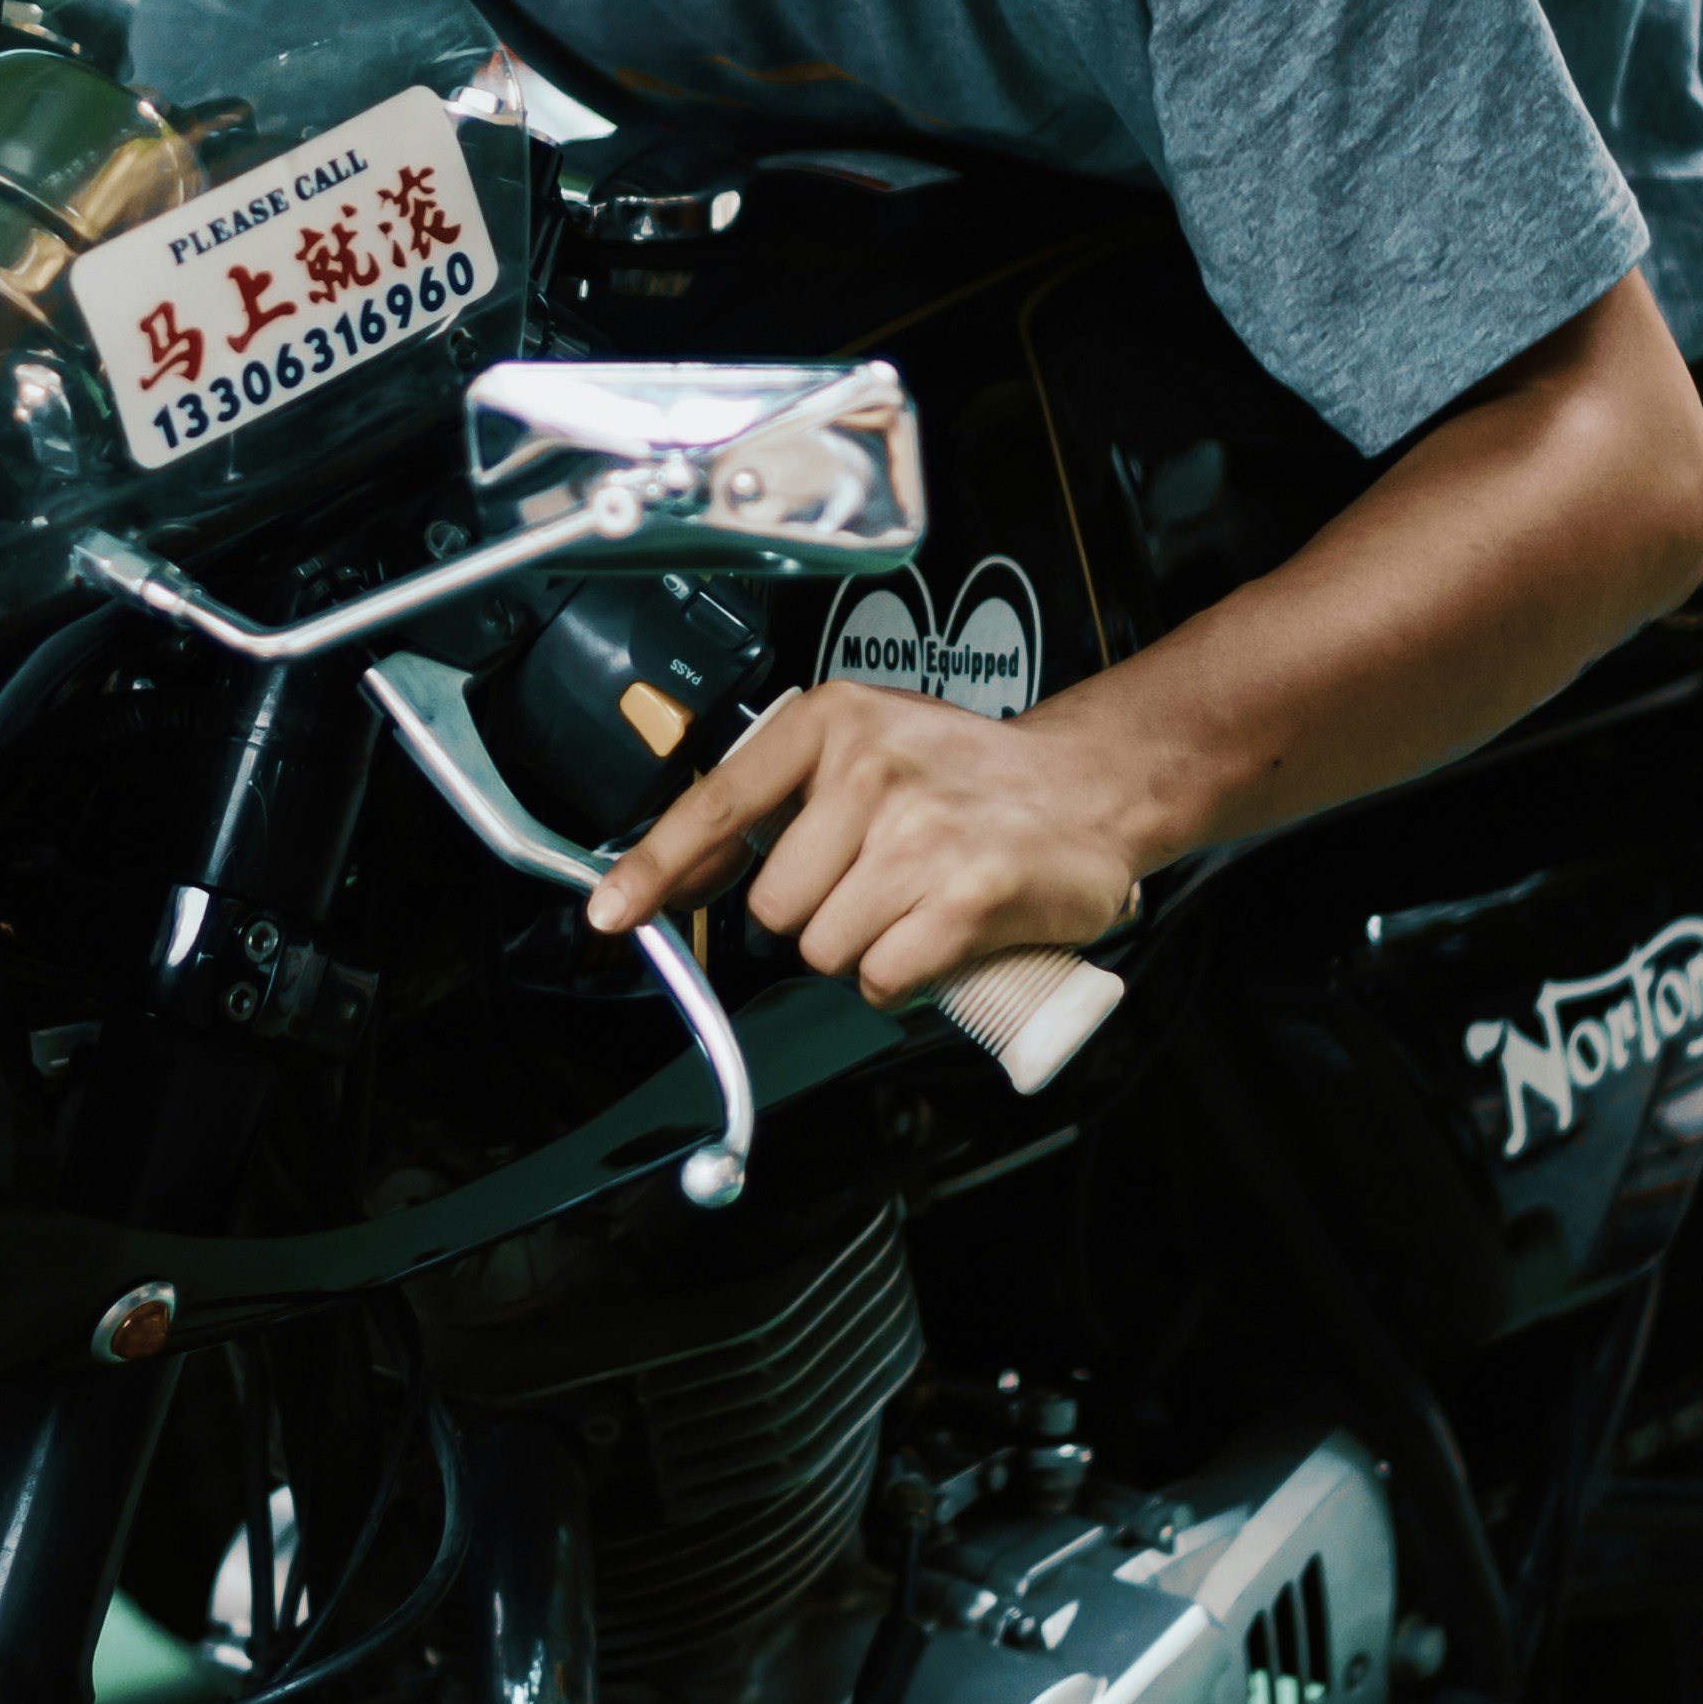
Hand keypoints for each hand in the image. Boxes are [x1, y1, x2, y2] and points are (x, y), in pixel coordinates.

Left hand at [588, 683, 1165, 1005]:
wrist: (1091, 788)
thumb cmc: (967, 779)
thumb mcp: (866, 750)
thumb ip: (777, 804)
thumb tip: (675, 878)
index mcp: (832, 723)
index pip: (720, 804)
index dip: (655, 868)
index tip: (611, 913)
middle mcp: (872, 770)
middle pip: (775, 907)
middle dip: (814, 917)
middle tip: (874, 886)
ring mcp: (921, 835)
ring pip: (825, 949)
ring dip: (862, 950)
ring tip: (913, 905)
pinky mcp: (966, 898)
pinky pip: (880, 979)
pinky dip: (900, 979)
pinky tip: (936, 939)